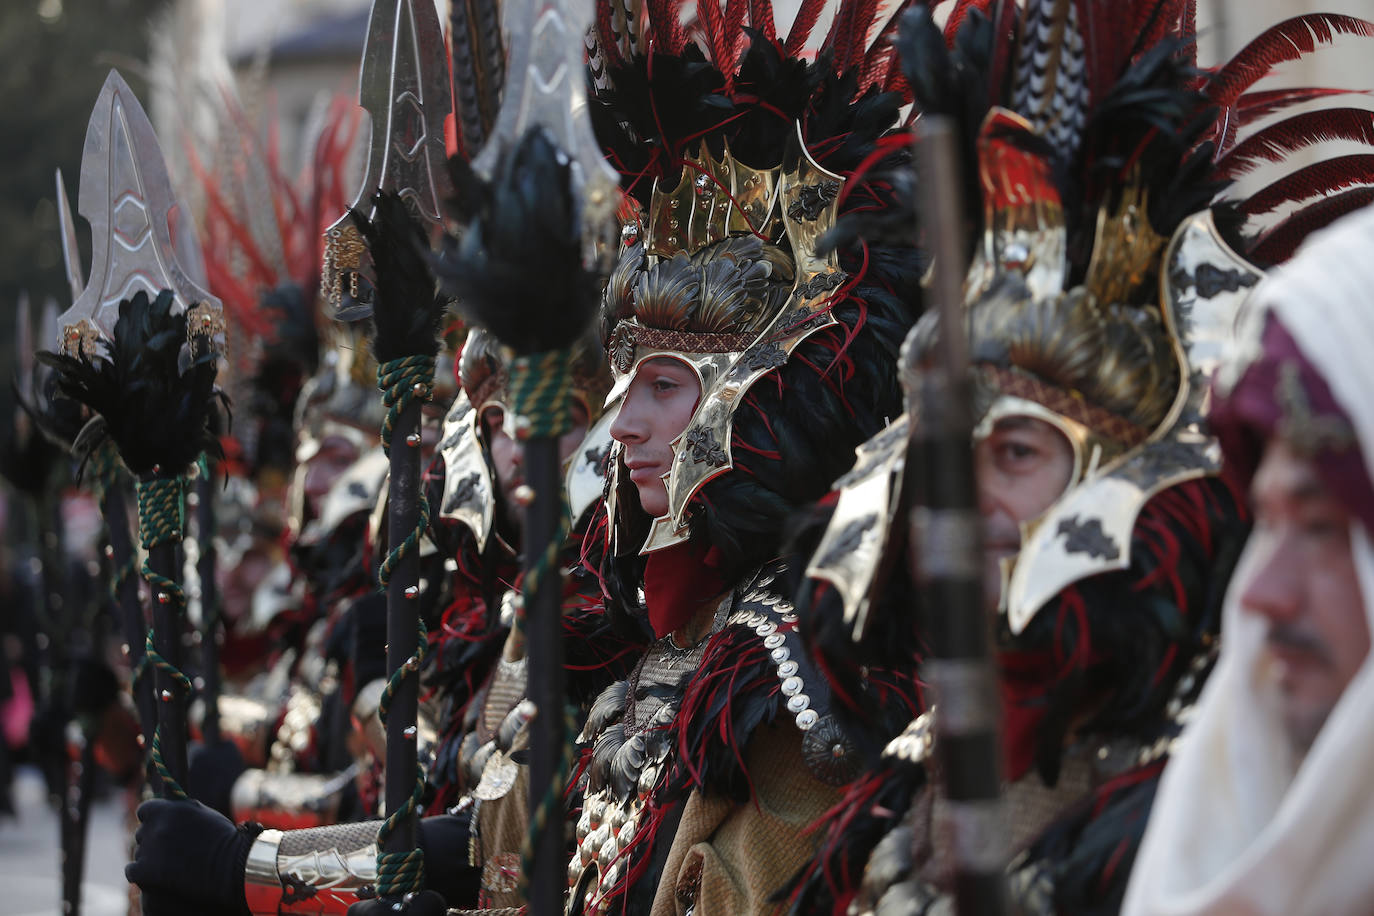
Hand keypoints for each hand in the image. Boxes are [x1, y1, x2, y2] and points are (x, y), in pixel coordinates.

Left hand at [125, 798, 259, 915]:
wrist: (230, 866)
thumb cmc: (222, 839)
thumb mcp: (201, 814)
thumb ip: (180, 810)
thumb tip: (169, 802)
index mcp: (169, 808)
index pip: (145, 811)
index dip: (152, 820)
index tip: (161, 828)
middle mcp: (156, 826)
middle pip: (141, 834)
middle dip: (153, 841)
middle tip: (171, 851)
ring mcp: (149, 848)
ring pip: (139, 852)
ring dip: (150, 858)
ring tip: (173, 865)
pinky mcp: (145, 870)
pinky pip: (132, 870)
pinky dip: (142, 874)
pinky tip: (157, 876)